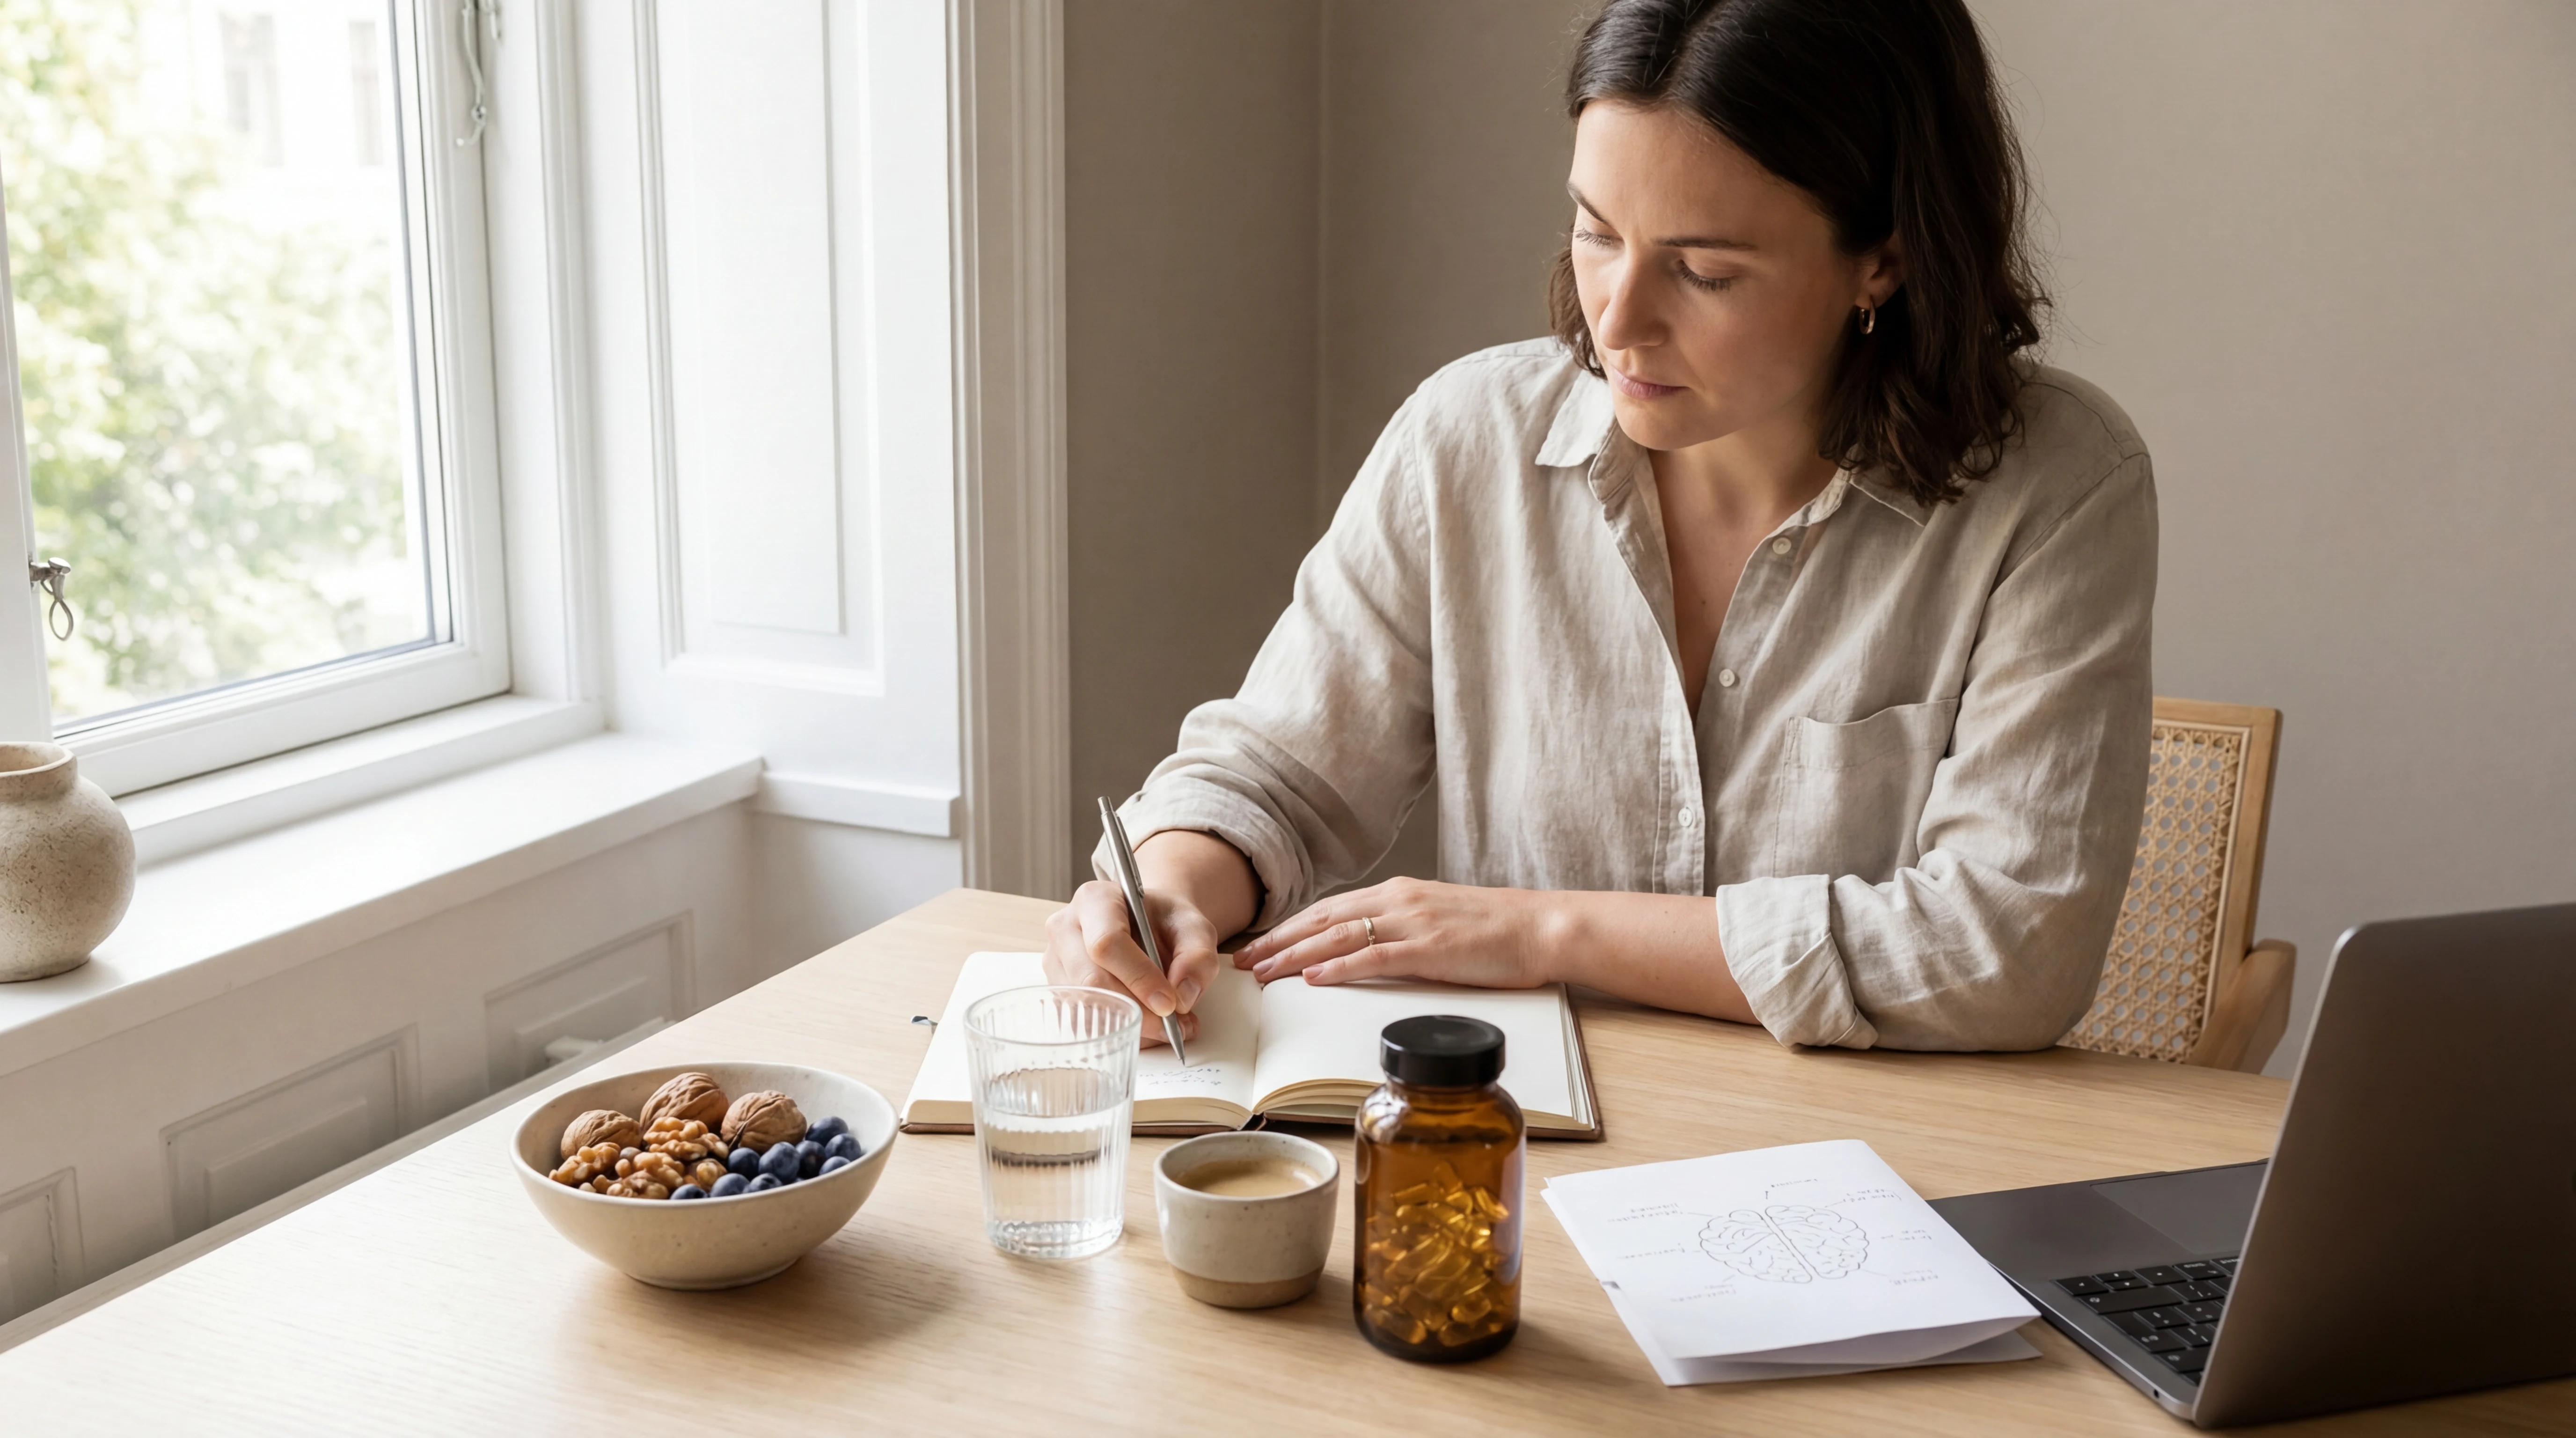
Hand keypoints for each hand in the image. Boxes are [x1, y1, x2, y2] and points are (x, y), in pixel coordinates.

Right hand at [1042, 879, 1222, 1045]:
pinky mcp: (1058, 989)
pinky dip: (1118, 1031)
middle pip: (1090, 979)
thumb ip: (1198, 957)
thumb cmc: (1165, 923)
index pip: (1107, 942)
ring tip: (1166, 1027)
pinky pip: (1081, 1022)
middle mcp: (1066, 928)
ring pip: (1084, 1006)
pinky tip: (1146, 1028)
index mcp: (1095, 900)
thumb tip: (1182, 997)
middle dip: (1135, 1009)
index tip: (1169, 1004)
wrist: (1148, 926)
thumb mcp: (1195, 928)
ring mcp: (1056, 961)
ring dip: (1128, 1025)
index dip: (1139, 977)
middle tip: (1172, 1025)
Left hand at [1235, 878, 1552, 988]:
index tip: (1260, 944)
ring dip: (1296, 956)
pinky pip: (1376, 957)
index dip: (1289, 928)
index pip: (1330, 910)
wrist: (1541, 926)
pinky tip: (1314, 978)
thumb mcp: (1437, 922)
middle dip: (1279, 941)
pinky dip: (1340, 967)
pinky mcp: (1431, 949)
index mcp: (1399, 894)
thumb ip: (1400, 931)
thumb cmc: (1495, 931)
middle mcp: (1399, 901)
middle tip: (1244, 960)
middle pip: (1323, 920)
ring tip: (1264, 972)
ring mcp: (1414, 923)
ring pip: (1340, 937)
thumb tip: (1365, 951)